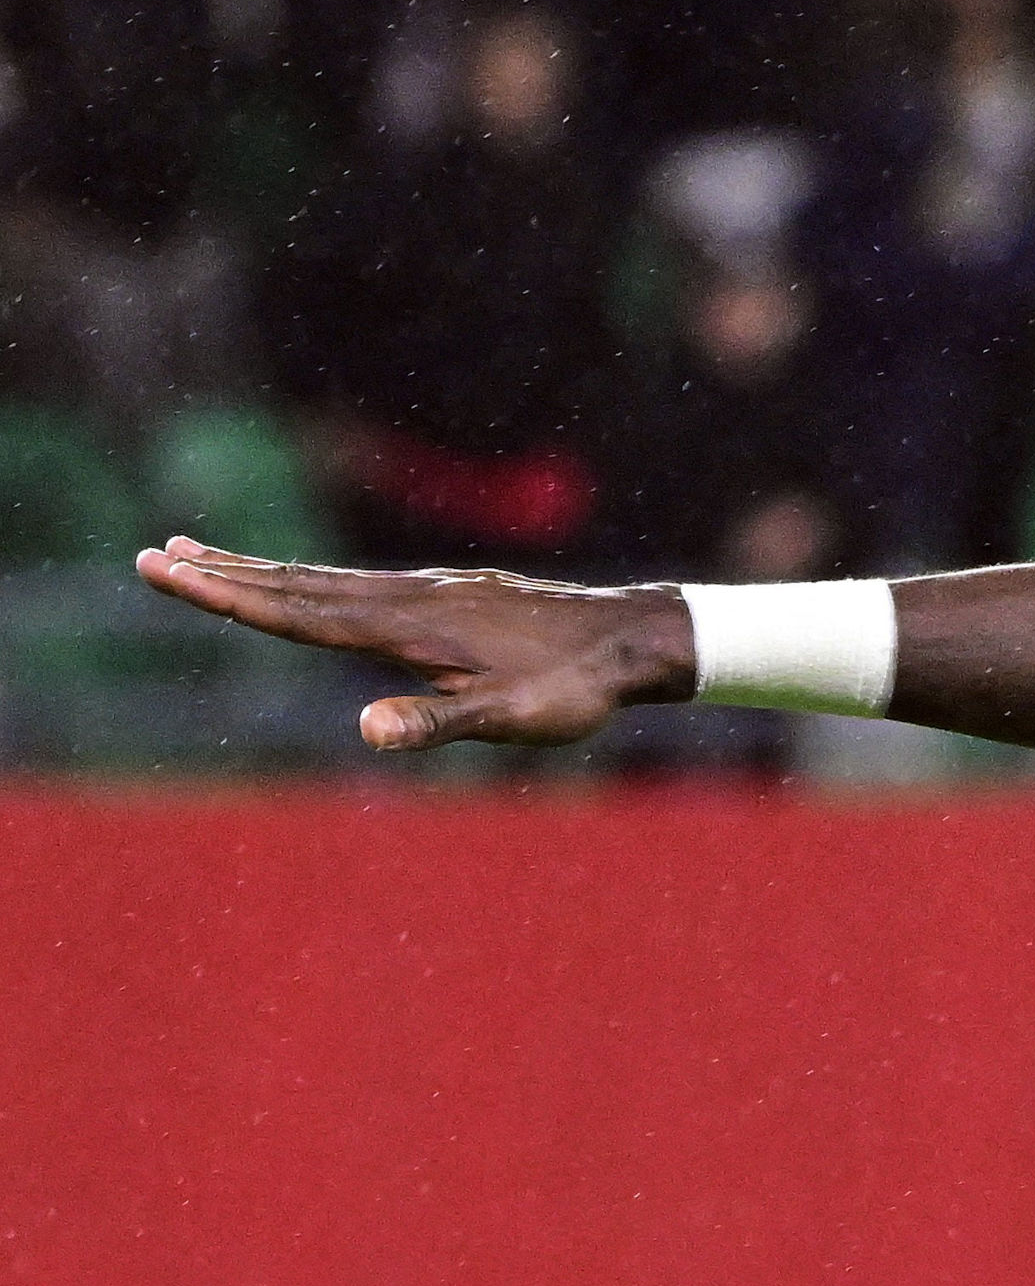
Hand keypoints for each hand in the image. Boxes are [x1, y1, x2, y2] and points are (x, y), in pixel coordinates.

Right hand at [135, 538, 692, 751]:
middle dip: (221, 574)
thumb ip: (438, 722)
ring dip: (261, 570)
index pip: (295, 611)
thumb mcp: (510, 718)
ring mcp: (430, 590)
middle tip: (150, 555)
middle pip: (296, 585)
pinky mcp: (452, 592)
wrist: (633, 639)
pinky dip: (318, 579)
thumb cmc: (573, 688)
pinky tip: (313, 587)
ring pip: (327, 579)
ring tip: (204, 553)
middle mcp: (408, 597)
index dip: (225, 596)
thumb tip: (366, 731)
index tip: (163, 571)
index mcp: (405, 627)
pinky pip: (364, 583)